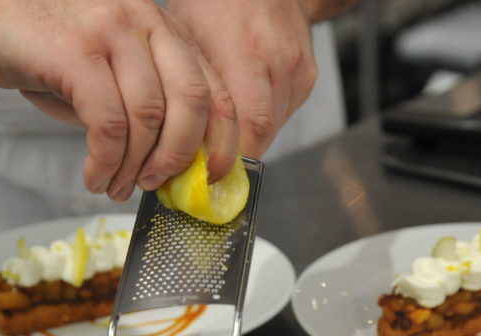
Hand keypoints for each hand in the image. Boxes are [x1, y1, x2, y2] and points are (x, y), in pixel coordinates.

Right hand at [0, 0, 238, 199]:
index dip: (223, 141)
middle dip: (180, 157)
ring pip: (148, 119)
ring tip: (117, 186)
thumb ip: (151, 107)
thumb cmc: (54, 51)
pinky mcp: (77, 53)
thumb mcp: (115, 72)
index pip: (216, 90)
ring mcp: (113, 33)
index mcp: (167, 32)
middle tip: (157, 184)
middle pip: (192, 103)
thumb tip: (177, 166)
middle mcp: (148, 24)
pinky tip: (95, 176)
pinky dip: (106, 162)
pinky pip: (108, 125)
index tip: (212, 177)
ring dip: (134, 167)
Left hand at [166, 0, 317, 161]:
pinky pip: (283, 112)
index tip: (205, 173)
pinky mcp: (308, 76)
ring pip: (273, 127)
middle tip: (210, 166)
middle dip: (235, 156)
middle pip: (263, 133)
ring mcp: (297, 70)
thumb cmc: (215, 2)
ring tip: (222, 129)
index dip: (227, 157)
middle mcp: (277, 62)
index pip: (247, 124)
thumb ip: (183, 87)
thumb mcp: (184, 35)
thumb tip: (173, 142)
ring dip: (247, 138)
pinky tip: (244, 102)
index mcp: (244, 49)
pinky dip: (261, 118)